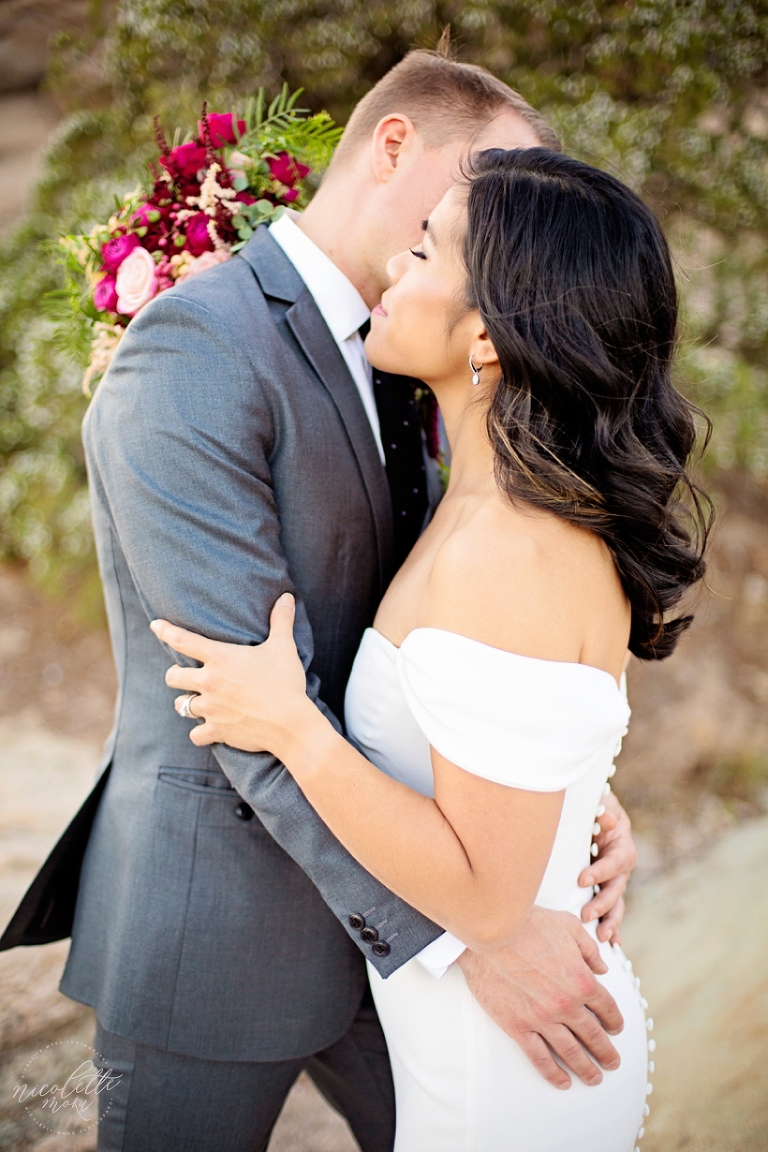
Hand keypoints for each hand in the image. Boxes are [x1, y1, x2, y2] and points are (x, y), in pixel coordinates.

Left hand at [150, 594, 317, 757]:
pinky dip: (200, 733)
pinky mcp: (216, 730)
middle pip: (172, 677)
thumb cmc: (285, 682)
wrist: (289, 723)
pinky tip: (208, 730)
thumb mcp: (283, 647)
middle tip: (186, 675)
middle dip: (176, 675)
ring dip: (186, 703)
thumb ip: (281, 620)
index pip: (183, 640)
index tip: (155, 625)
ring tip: (197, 702)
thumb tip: (287, 597)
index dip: (165, 631)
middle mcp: (209, 682)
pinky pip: (195, 734)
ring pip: (181, 705)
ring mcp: (210, 708)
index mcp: (220, 658)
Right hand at [458, 907, 622, 1089]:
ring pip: (571, 1052)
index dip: (615, 1022)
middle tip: (612, 1063)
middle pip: (593, 1036)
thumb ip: (589, 949)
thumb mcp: (567, 926)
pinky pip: (540, 1057)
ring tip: (594, 1078)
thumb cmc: (527, 923)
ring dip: (586, 1069)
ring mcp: (542, 1018)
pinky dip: (553, 1073)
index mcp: (581, 979)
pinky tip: (562, 1081)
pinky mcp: (518, 1027)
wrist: (489, 933)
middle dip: (606, 1052)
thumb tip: (603, 967)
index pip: (607, 1008)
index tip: (616, 1030)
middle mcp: (566, 1004)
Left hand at [578, 791, 636, 945]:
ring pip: (616, 904)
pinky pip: (610, 909)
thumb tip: (609, 821)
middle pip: (617, 889)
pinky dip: (613, 926)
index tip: (582, 880)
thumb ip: (604, 809)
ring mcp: (614, 879)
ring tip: (602, 938)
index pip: (616, 862)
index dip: (601, 872)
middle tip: (585, 915)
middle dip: (603, 904)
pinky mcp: (604, 887)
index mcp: (622, 845)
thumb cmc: (596, 805)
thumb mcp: (601, 801)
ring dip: (610, 921)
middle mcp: (622, 866)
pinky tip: (612, 944)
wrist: (594, 812)